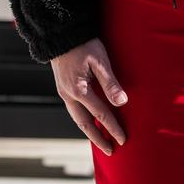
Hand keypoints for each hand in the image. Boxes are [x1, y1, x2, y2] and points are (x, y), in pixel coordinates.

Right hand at [49, 37, 127, 154]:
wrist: (60, 33)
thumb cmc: (83, 44)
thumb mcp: (100, 60)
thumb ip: (110, 82)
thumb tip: (122, 102)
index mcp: (79, 90)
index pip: (101, 114)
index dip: (114, 127)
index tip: (123, 139)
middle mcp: (69, 95)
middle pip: (85, 124)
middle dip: (99, 138)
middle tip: (111, 150)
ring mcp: (64, 92)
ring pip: (77, 118)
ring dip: (90, 131)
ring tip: (101, 140)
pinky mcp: (63, 88)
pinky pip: (74, 110)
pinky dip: (83, 120)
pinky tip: (90, 120)